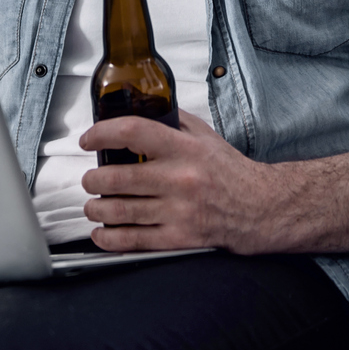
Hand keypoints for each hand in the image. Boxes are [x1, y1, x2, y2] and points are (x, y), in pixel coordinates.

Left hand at [79, 110, 286, 252]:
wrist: (259, 208)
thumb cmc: (231, 172)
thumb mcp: (205, 135)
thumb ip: (173, 121)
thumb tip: (140, 109)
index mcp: (184, 149)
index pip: (133, 132)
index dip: (102, 134)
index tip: (89, 140)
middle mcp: (179, 179)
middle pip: (118, 178)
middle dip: (93, 179)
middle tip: (90, 179)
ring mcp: (178, 211)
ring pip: (120, 211)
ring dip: (97, 208)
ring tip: (94, 204)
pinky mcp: (179, 238)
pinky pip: (133, 240)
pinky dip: (109, 238)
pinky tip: (101, 232)